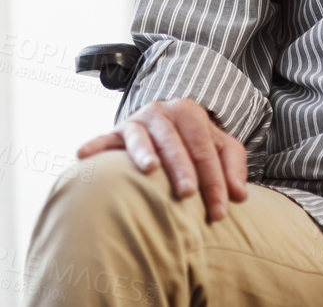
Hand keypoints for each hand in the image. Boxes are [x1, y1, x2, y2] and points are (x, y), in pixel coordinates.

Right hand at [75, 98, 247, 221]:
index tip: (220, 211)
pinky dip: (95, 146)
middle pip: (175, 140)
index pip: (205, 147)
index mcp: (189, 112)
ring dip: (144, 152)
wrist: (166, 125)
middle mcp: (161, 111)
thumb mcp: (220, 147)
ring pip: (141, 135)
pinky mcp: (116, 132)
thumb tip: (239, 195)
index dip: (215, 180)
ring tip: (149, 169)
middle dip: (183, 168)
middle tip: (188, 193)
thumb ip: (233, 167)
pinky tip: (83, 155)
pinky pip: (104, 140)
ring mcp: (136, 120)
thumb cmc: (196, 144)